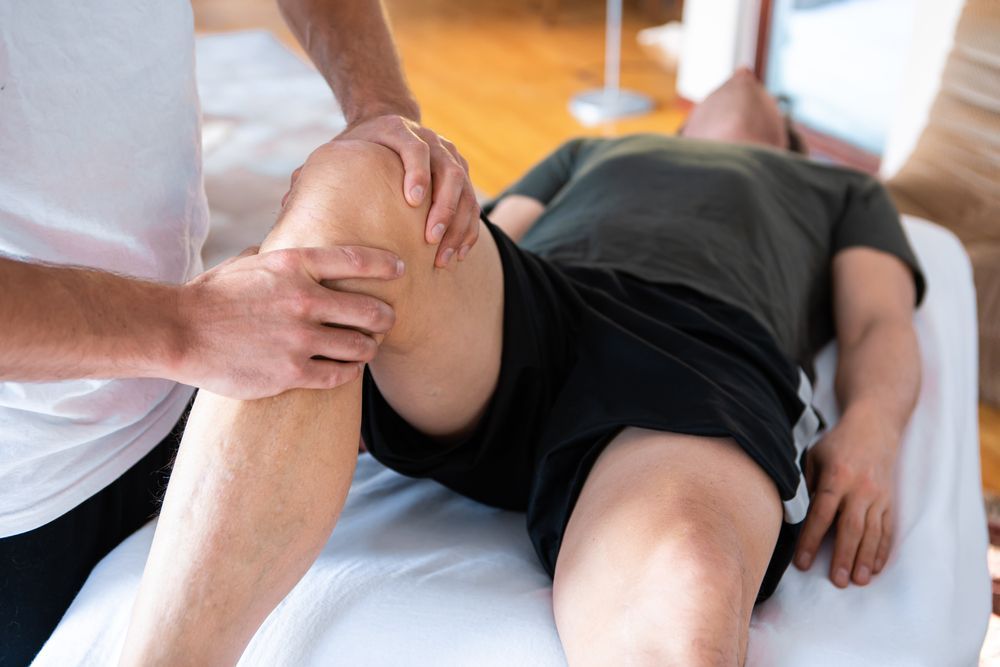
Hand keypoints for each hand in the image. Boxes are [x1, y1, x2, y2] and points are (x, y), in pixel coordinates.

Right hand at [172, 245, 403, 398]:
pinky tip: (346, 369)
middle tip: (384, 322)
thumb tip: (298, 242)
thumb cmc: (212, 296)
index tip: (401, 268)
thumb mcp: (248, 263)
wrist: (178, 333)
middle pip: (371, 310)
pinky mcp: (291, 372)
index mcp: (293, 265)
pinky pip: (339, 375)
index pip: (357, 260)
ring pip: (361, 346)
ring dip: (367, 348)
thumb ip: (280, 256)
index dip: (386, 264)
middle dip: (384, 318)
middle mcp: (303, 299)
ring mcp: (299, 338)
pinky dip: (348, 372)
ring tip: (364, 348)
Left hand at [283, 115, 478, 267]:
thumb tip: (288, 208)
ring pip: (466, 191)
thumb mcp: (335, 153)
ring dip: (458, 226)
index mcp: (399, 131)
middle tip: (430, 240)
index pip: (415, 147)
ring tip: (444, 259)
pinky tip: (456, 256)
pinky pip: (472, 205)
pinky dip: (467, 231)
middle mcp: (433, 141)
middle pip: (450, 171)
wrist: (386, 126)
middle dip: (443, 208)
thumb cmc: (356, 148)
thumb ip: (314, 176)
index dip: (418, 172)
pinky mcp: (462, 175)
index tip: (413, 201)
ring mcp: (451, 157)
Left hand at [793, 404, 898, 586]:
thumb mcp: (815, 456)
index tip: (803, 562)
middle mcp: (860, 488)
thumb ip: (806, 484)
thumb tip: (795, 514)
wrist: (875, 426)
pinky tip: (874, 567)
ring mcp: (878, 496)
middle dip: (844, 556)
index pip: (822, 514)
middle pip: (851, 528)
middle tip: (837, 581)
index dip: (812, 539)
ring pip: (872, 532)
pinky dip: (881, 550)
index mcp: (836, 477)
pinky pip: (887, 529)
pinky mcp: (890, 500)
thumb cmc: (838, 443)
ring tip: (858, 580)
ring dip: (865, 559)